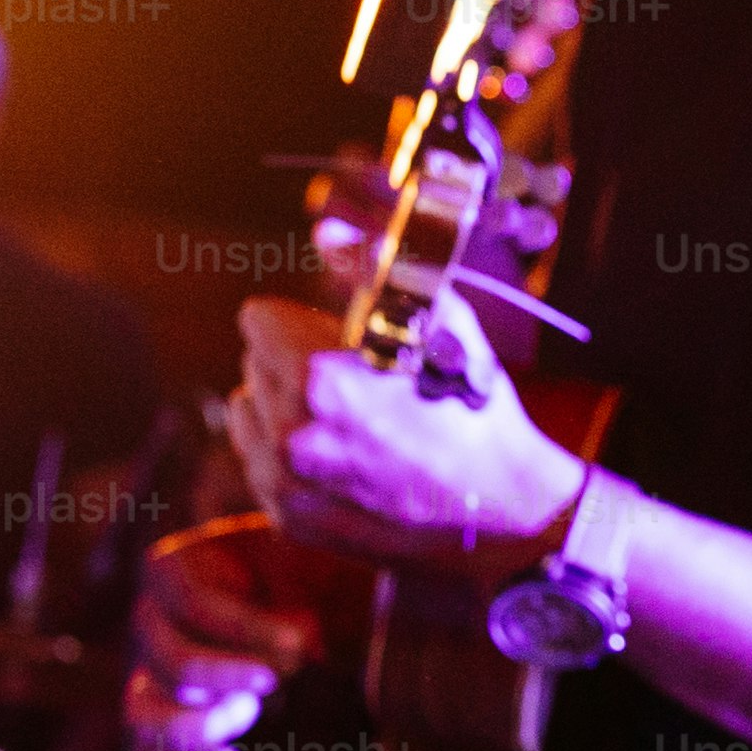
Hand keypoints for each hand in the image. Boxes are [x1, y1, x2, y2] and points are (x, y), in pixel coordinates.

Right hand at [123, 519, 346, 750]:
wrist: (312, 601)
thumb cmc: (311, 570)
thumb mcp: (310, 550)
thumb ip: (306, 569)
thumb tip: (303, 641)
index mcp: (174, 567)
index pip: (192, 602)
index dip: (245, 629)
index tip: (299, 644)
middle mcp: (151, 621)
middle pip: (171, 662)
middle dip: (226, 678)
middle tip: (276, 682)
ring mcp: (150, 674)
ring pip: (142, 714)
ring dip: (195, 727)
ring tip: (250, 716)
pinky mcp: (162, 719)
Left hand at [224, 295, 585, 568]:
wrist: (502, 512)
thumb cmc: (474, 410)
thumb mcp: (440, 323)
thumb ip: (372, 271)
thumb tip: (325, 233)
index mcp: (317, 377)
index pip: (257, 318)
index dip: (301, 319)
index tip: (336, 337)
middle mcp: (287, 434)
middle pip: (253, 364)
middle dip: (292, 363)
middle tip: (354, 382)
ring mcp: (282, 483)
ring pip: (249, 413)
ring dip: (283, 408)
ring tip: (347, 422)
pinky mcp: (286, 518)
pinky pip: (259, 462)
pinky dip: (289, 455)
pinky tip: (344, 458)